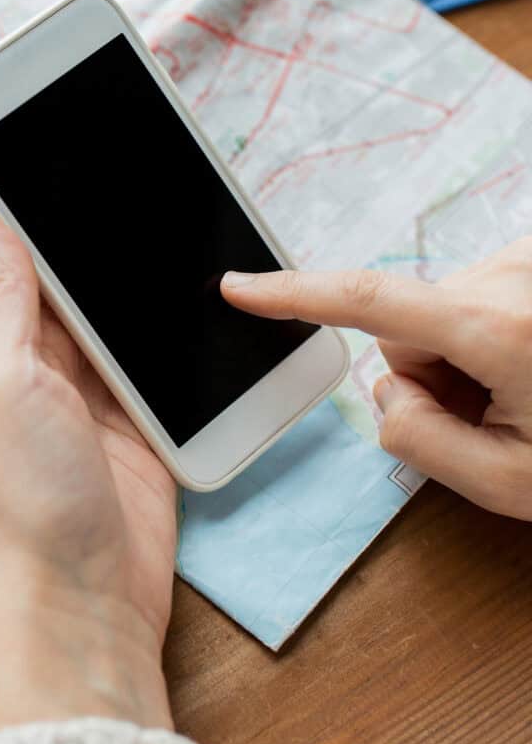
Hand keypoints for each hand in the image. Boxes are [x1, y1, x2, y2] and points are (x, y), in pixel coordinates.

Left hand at [0, 214, 176, 733]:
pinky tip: (206, 309)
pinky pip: (164, 372)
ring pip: (126, 329)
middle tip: (146, 190)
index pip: (22, 271)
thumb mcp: (7, 384)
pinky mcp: (144, 430)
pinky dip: (180, 345)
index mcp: (2, 356)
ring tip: (184, 232)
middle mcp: (47, 375)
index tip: (72, 164)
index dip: (43, 221)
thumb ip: (5, 305)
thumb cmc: (31, 498)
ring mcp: (98, 403)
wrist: (88, 596)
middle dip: (108, 252)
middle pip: (81, 296)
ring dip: (148, 297)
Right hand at [222, 237, 531, 520]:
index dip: (294, 296)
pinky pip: (472, 299)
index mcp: (501, 328)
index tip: (240, 288)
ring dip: (462, 359)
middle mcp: (512, 277)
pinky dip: (486, 339)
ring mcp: (525, 262)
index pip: (369, 301)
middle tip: (490, 414)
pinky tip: (527, 367)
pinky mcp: (531, 260)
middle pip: (405, 327)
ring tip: (520, 393)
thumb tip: (386, 391)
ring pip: (438, 315)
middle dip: (430, 376)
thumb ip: (417, 440)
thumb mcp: (505, 482)